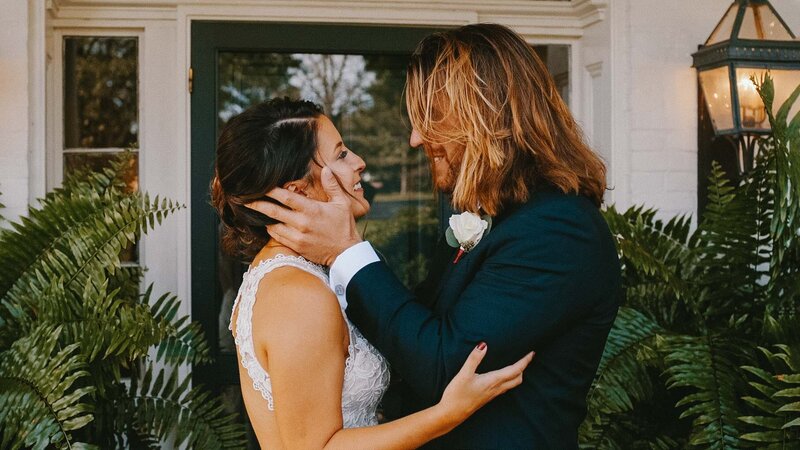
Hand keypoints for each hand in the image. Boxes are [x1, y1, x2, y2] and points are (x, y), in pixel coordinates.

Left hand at [245, 167, 361, 265]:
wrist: (346, 253)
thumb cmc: (344, 226)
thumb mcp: (342, 203)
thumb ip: (332, 185)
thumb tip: (326, 169)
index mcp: (311, 210)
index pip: (286, 197)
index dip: (271, 190)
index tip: (259, 184)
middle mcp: (301, 223)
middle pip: (273, 211)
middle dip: (256, 204)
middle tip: (242, 198)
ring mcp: (297, 236)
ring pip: (272, 225)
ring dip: (262, 217)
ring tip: (252, 210)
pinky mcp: (296, 247)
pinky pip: (277, 237)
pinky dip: (270, 229)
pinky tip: (266, 223)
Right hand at [438, 344, 534, 424]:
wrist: (452, 414)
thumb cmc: (457, 395)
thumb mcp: (463, 374)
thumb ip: (474, 359)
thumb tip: (483, 344)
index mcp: (493, 381)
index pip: (515, 370)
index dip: (524, 361)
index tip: (532, 353)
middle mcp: (496, 389)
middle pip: (517, 378)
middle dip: (523, 368)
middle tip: (526, 357)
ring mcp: (492, 394)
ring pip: (512, 384)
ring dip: (517, 374)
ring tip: (517, 365)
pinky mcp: (487, 397)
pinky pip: (504, 388)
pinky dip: (509, 379)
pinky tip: (502, 376)